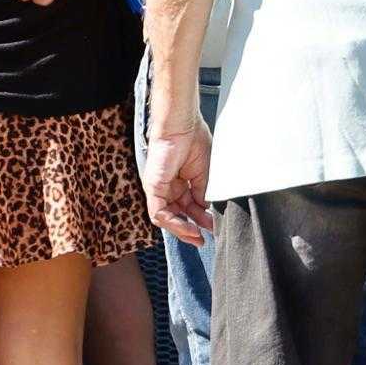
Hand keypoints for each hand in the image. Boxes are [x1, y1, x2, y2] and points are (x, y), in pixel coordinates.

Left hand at [142, 116, 212, 247]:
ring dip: (182, 230)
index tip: (212, 229)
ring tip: (198, 236)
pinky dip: (174, 223)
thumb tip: (207, 213)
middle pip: (177, 216)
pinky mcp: (152, 188)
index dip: (200, 221)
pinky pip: (159, 213)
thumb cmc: (194, 141)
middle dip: (190, 230)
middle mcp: (168, 188)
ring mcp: (159, 189)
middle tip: (204, 239)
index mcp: (180, 183)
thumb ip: (203, 195)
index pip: (188, 208)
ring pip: (167, 219)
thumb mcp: (204, 175)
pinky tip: (189, 228)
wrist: (183, 125)